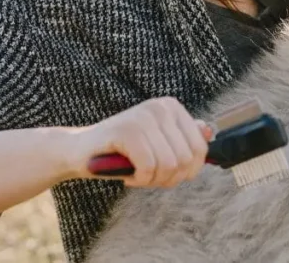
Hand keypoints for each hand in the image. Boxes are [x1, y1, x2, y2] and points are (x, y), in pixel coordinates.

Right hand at [70, 97, 213, 187]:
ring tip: (136, 174)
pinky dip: (139, 180)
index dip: (187, 172)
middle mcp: (160, 107)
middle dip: (168, 178)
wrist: (79, 151)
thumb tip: (209, 132)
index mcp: (171, 107)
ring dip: (152, 180)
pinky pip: (149, 167)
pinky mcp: (128, 130)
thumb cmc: (122, 152)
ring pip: (169, 166)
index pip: (200, 148)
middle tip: (147, 176)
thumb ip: (182, 138)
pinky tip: (127, 175)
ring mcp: (144, 116)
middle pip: (186, 160)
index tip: (165, 173)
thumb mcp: (156, 144)